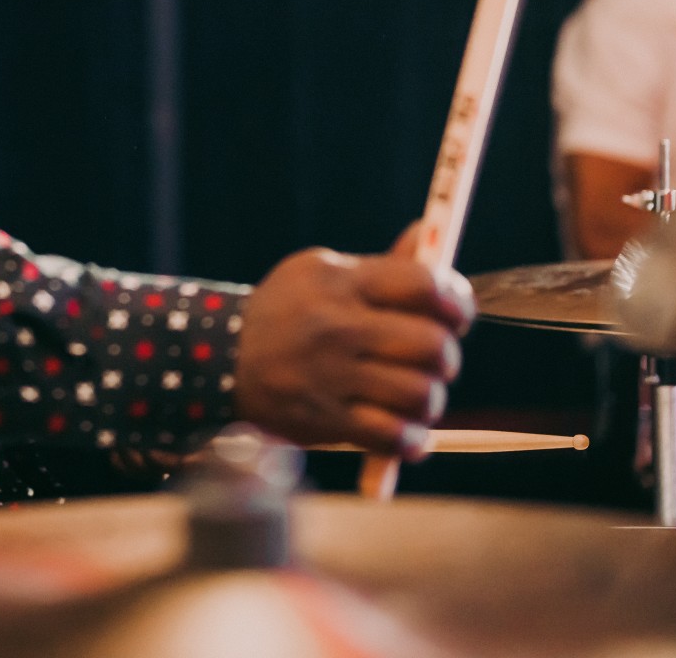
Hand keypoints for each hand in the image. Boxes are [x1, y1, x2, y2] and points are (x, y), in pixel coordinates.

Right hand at [232, 220, 474, 457]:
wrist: (218, 361)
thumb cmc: (286, 313)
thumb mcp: (322, 274)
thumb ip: (383, 266)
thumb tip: (429, 235)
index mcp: (341, 283)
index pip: (423, 284)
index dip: (456, 301)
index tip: (457, 315)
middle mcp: (337, 328)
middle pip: (430, 344)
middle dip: (446, 356)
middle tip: (434, 361)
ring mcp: (330, 376)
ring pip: (419, 394)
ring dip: (429, 400)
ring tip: (415, 397)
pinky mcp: (323, 420)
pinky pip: (391, 437)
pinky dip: (410, 440)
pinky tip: (406, 432)